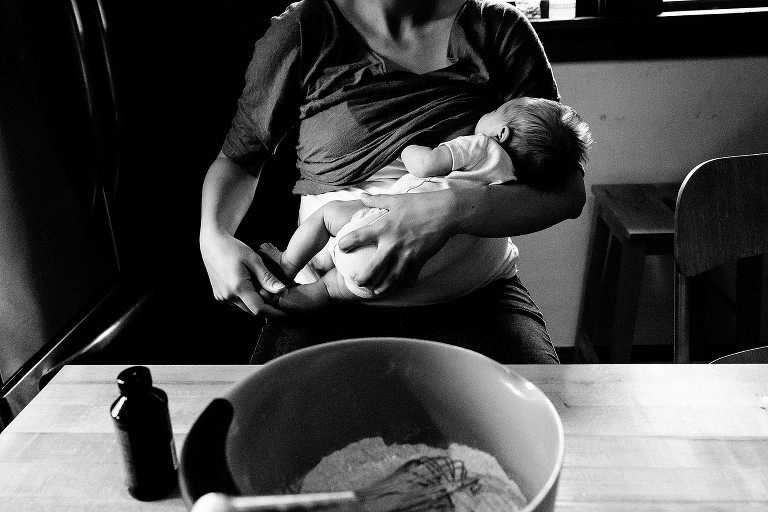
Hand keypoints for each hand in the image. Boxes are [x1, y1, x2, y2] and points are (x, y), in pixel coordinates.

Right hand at [200, 230, 286, 316]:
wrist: (212, 244)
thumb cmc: (233, 248)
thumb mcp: (254, 260)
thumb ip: (267, 278)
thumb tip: (282, 291)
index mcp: (238, 287)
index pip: (259, 309)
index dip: (274, 313)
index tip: (286, 314)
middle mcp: (228, 295)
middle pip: (253, 310)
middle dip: (266, 306)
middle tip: (276, 295)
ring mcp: (222, 297)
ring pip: (245, 308)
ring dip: (256, 302)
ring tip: (260, 286)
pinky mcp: (219, 295)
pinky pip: (237, 303)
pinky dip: (246, 298)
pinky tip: (249, 285)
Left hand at [336, 191, 455, 294]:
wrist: (446, 212)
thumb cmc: (420, 203)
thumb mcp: (396, 199)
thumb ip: (376, 200)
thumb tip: (362, 196)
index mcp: (383, 227)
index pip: (356, 237)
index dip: (345, 244)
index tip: (341, 247)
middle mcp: (392, 244)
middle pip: (371, 270)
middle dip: (361, 279)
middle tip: (356, 282)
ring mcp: (406, 255)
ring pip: (390, 280)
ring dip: (381, 288)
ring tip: (375, 291)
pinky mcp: (419, 261)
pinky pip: (409, 279)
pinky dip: (403, 284)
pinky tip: (399, 284)